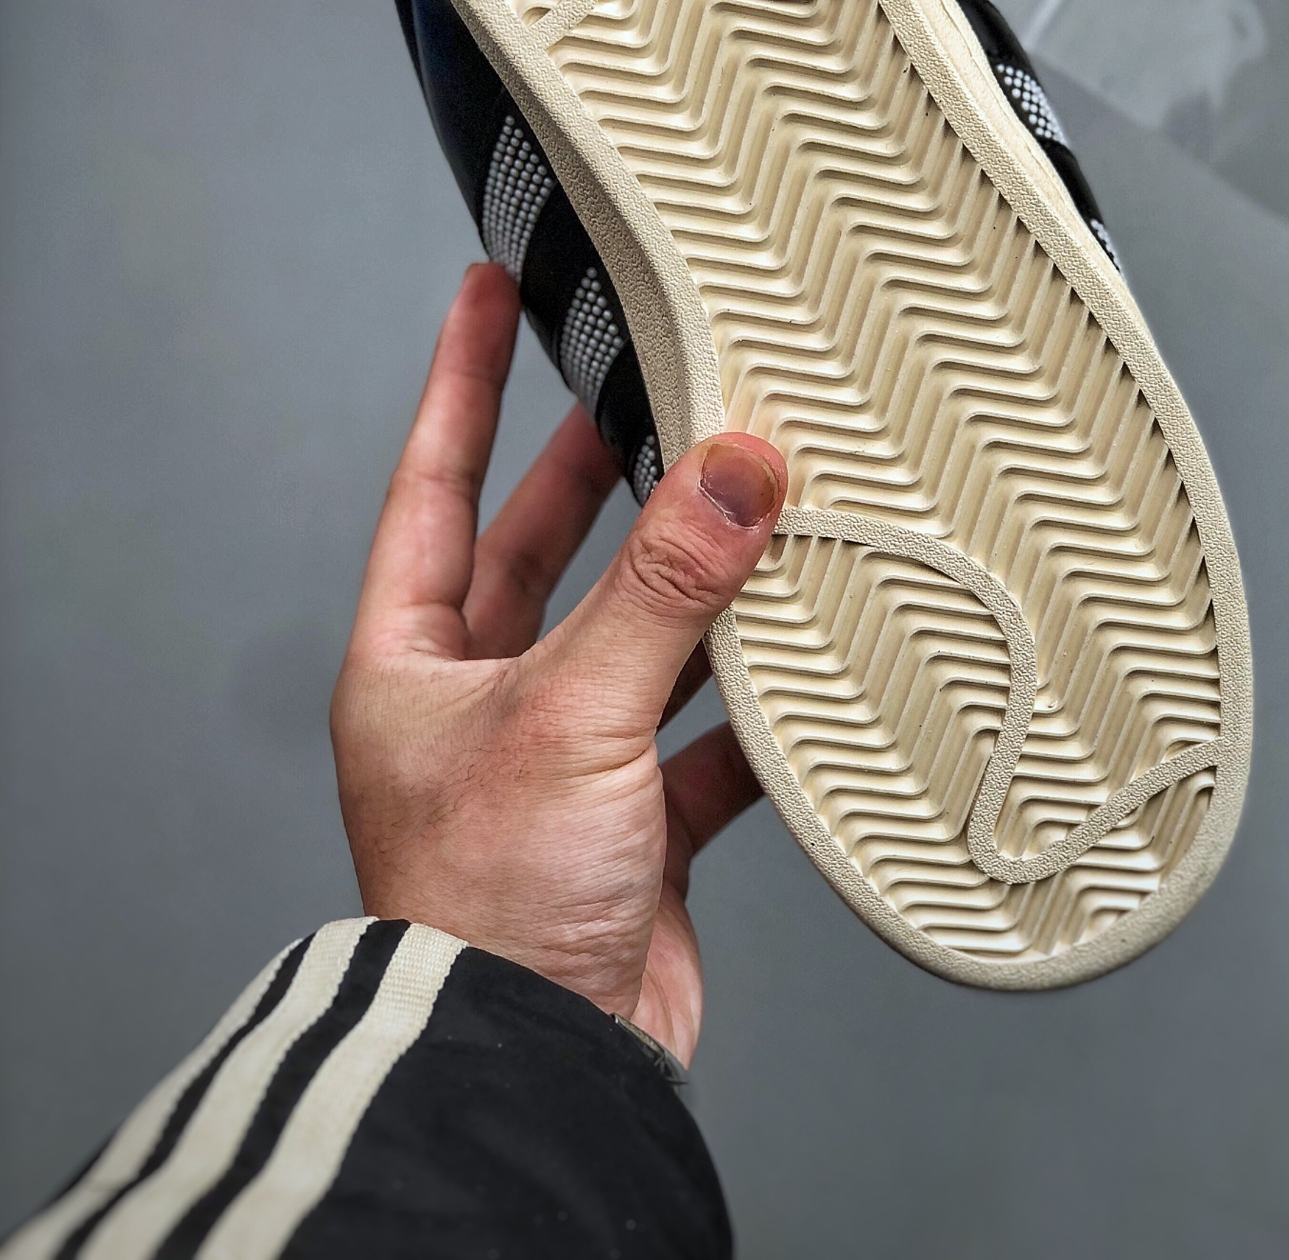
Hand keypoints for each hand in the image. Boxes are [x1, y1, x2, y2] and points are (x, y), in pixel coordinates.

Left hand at [331, 263, 785, 1064]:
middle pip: (539, 551)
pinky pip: (697, 733)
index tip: (485, 294)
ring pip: (632, 636)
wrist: (539, 1070)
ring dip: (691, 584)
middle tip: (644, 387)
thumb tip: (735, 470)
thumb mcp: (569, 714)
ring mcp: (557, 763)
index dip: (461, 383)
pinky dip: (748, 700)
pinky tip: (800, 658)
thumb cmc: (488, 907)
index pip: (432, 483)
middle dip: (592, 470)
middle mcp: (476, 704)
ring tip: (752, 505)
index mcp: (411, 663)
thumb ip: (661, 587)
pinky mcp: (630, 825)